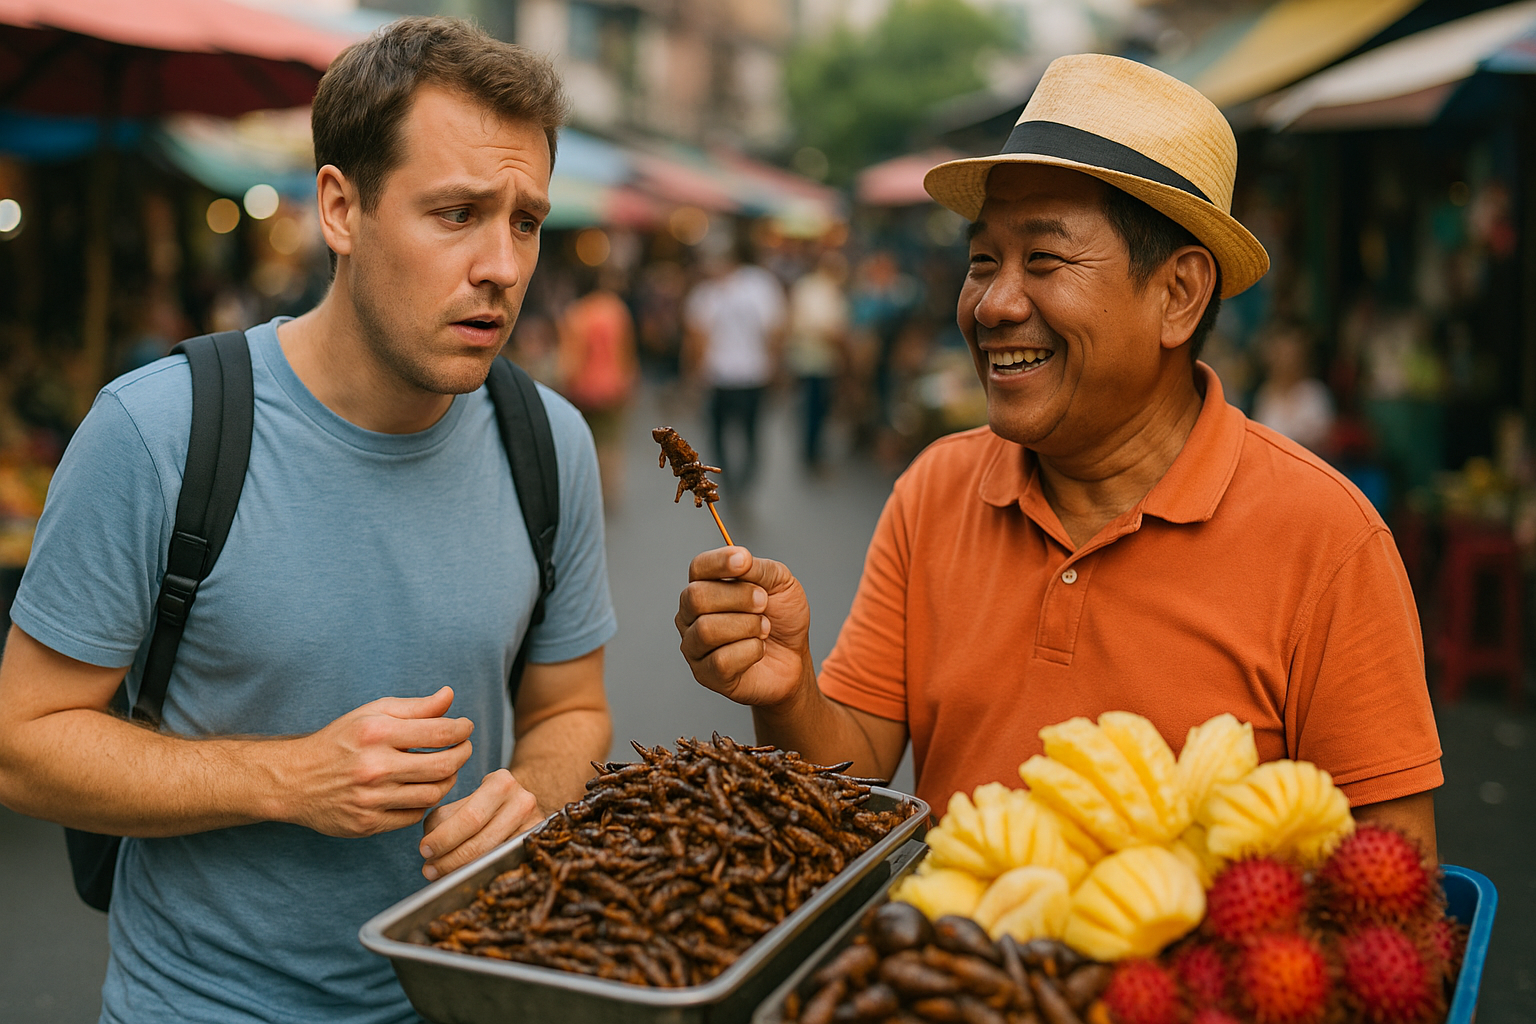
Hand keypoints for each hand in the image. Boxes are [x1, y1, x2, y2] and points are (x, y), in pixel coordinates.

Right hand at [276, 685, 472, 837]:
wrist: (295, 779)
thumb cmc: (339, 741)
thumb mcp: (372, 713)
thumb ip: (415, 707)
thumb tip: (450, 697)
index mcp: (376, 733)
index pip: (439, 732)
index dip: (461, 730)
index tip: (465, 728)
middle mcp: (374, 767)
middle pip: (442, 766)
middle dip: (462, 755)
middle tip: (463, 748)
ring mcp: (370, 799)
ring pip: (432, 794)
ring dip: (447, 780)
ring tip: (444, 769)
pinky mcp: (367, 824)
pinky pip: (413, 816)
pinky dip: (423, 802)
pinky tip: (419, 789)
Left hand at [419, 768, 541, 879]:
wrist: (519, 803)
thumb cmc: (484, 804)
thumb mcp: (465, 801)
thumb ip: (445, 820)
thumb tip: (430, 848)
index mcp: (501, 783)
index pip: (470, 817)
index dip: (444, 838)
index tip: (424, 849)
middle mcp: (522, 802)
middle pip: (481, 841)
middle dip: (450, 859)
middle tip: (429, 869)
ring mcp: (533, 825)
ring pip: (492, 856)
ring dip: (460, 869)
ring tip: (440, 874)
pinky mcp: (534, 844)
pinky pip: (503, 864)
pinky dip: (479, 872)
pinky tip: (463, 875)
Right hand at [675, 546, 812, 706]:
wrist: (794, 658)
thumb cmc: (781, 619)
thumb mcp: (779, 583)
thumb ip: (758, 568)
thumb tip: (739, 558)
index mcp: (705, 585)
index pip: (698, 567)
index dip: (719, 562)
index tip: (745, 561)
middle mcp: (691, 614)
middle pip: (696, 596)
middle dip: (739, 597)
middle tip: (763, 603)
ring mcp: (694, 645)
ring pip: (707, 629)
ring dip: (747, 626)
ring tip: (763, 628)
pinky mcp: (705, 674)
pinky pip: (721, 660)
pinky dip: (750, 652)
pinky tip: (758, 649)